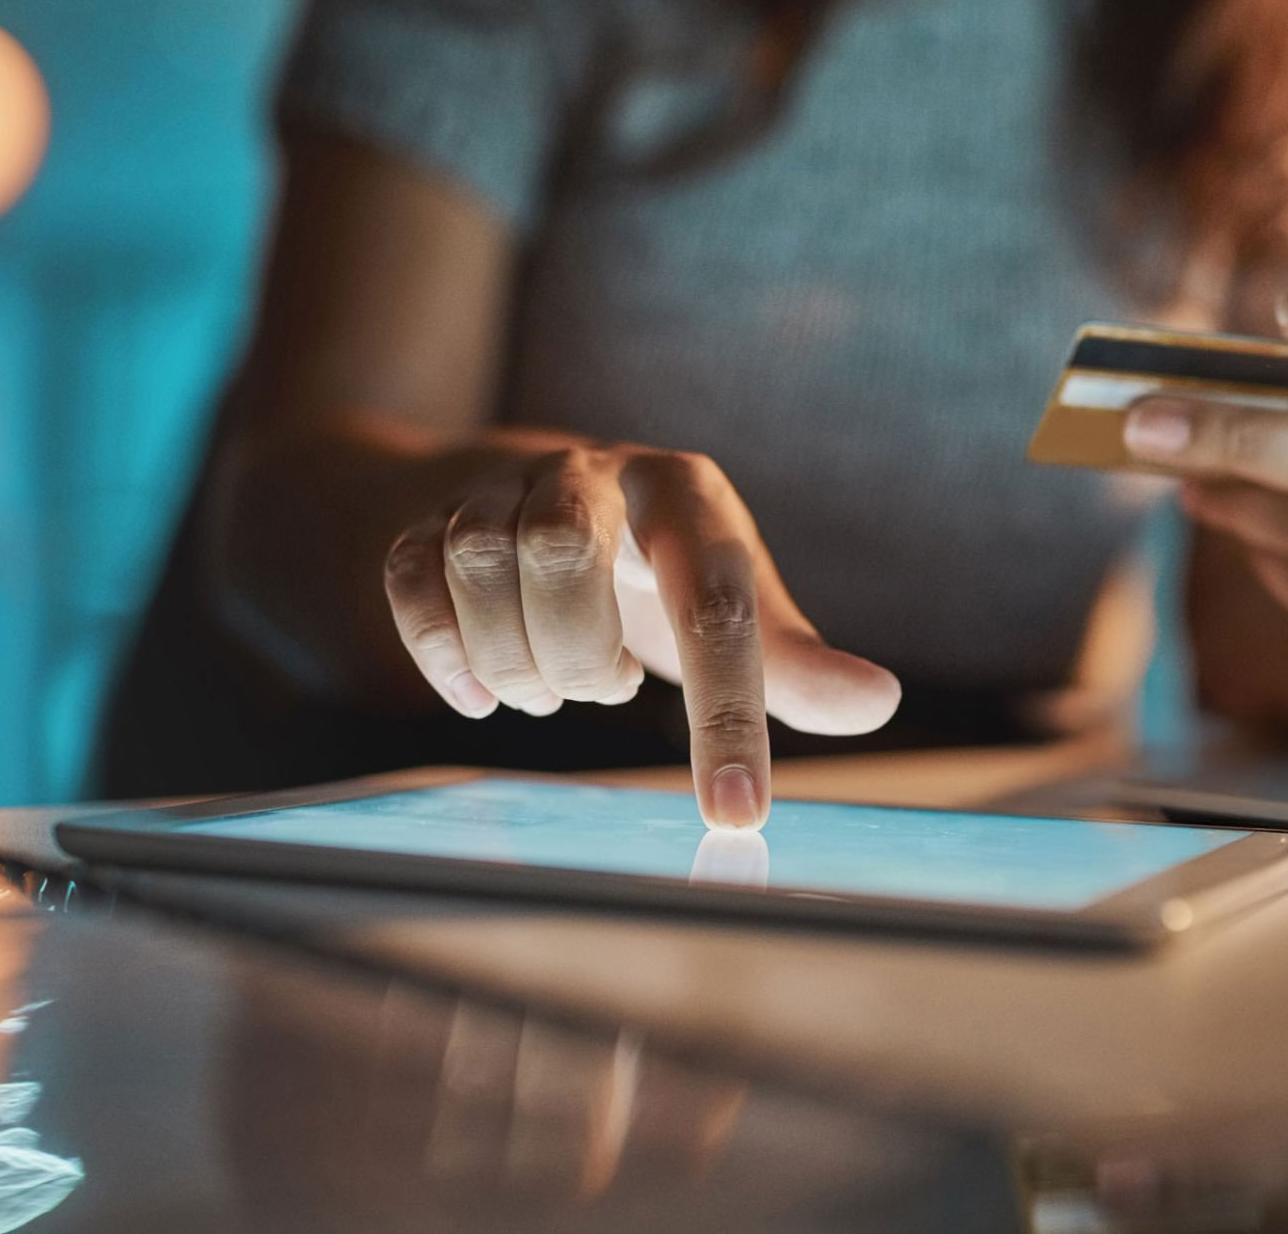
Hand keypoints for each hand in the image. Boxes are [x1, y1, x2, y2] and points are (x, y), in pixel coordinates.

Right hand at [382, 444, 900, 826]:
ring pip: (478, 563)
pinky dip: (442, 654)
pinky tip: (481, 693)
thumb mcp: (728, 601)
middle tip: (604, 689)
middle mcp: (589, 474)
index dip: (727, 712)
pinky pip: (410, 581)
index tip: (736, 813)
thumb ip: (791, 659)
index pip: (711, 598)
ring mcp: (498, 491)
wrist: (532, 494)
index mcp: (682, 492)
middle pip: (560, 548)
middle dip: (578, 653)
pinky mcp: (427, 520)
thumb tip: (877, 701)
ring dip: (514, 660)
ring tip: (553, 689)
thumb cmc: (652, 567)